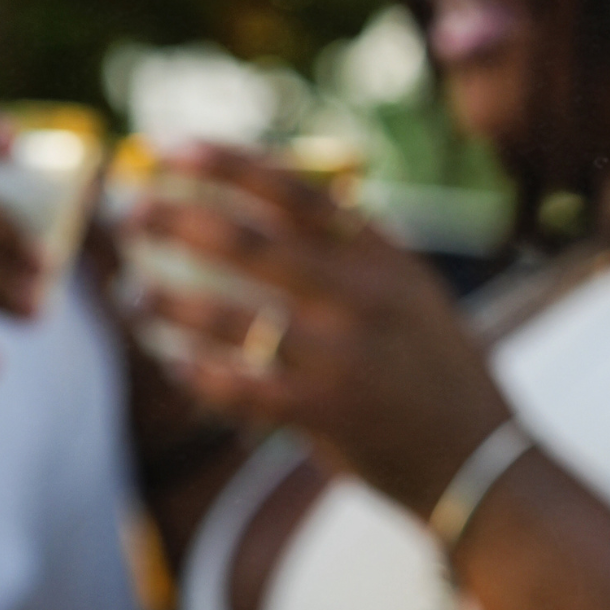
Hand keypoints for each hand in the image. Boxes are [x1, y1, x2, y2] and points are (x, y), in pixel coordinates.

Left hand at [125, 142, 510, 515]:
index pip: (293, 190)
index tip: (169, 148)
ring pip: (234, 317)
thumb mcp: (409, 290)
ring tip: (130, 296)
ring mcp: (345, 354)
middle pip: (249, 243)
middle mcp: (363, 294)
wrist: (482, 461)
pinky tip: (172, 366)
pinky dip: (201, 375)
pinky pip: (243, 388)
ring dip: (170, 304)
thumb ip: (355, 245)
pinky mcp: (329, 412)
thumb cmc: (432, 371)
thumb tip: (296, 190)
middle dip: (178, 221)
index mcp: (381, 255)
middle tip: (127, 212)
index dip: (226, 164)